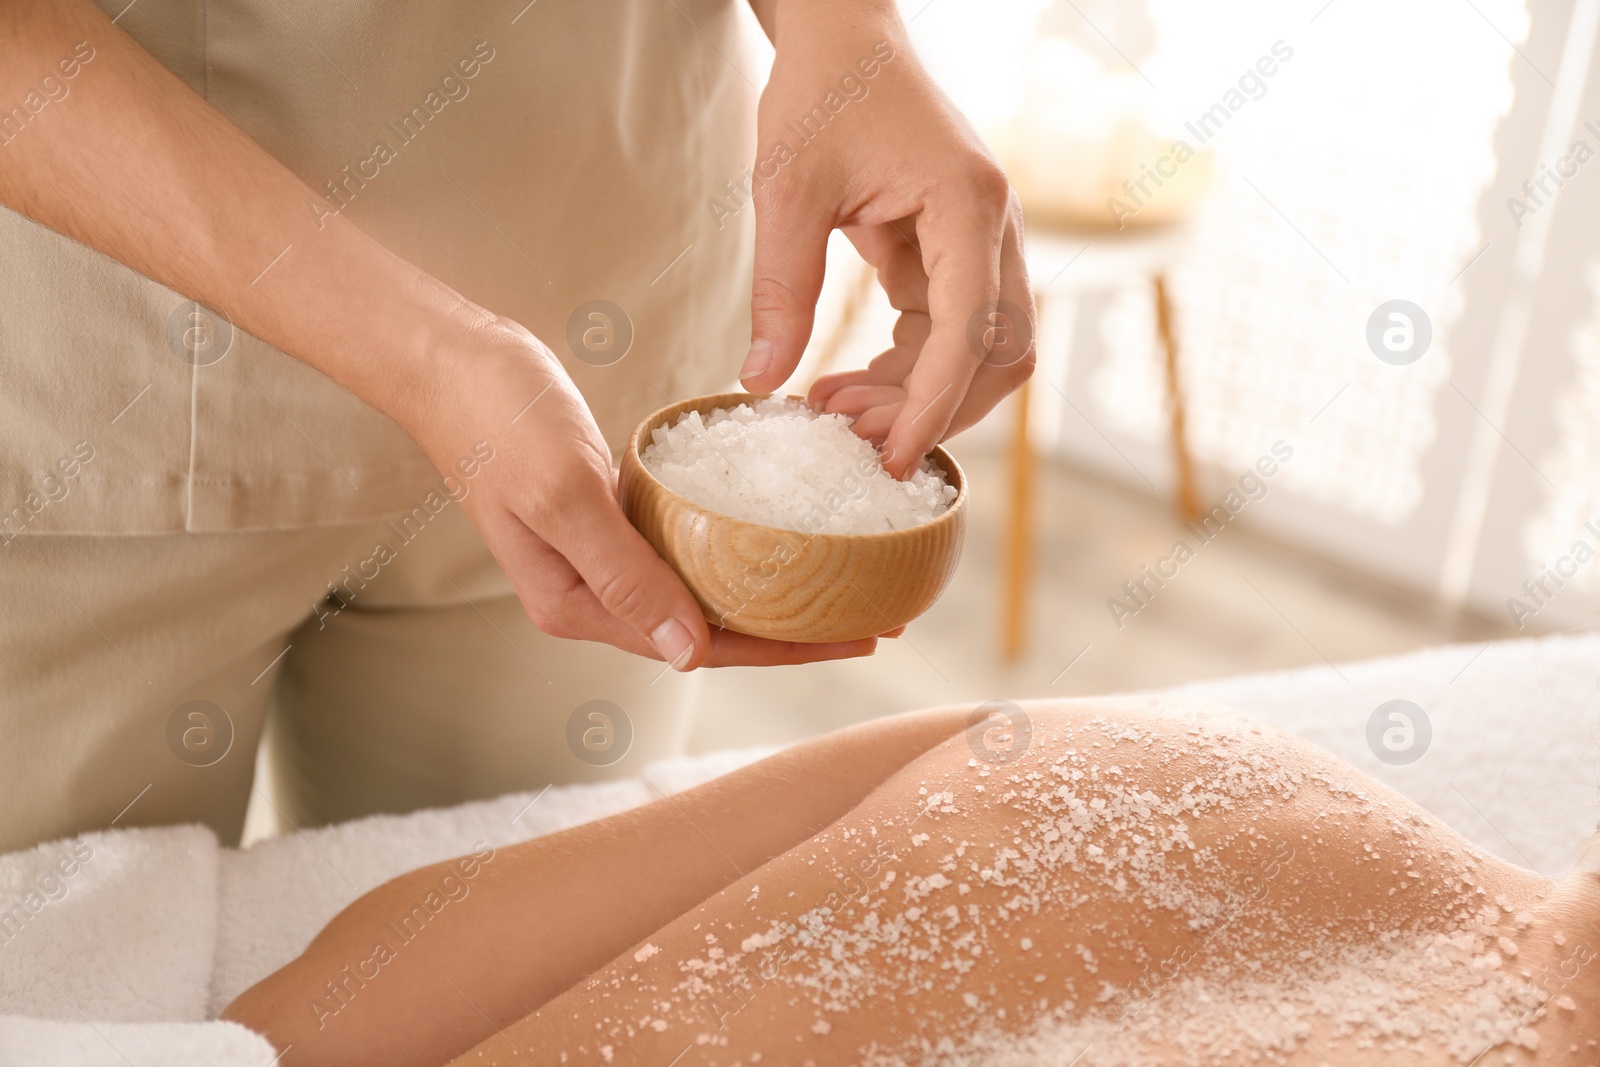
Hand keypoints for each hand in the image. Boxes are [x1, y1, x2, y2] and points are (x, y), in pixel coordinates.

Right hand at [404, 319, 879, 669]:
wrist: (452, 361)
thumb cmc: (498, 421)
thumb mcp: (565, 496)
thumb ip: (624, 574)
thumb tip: (689, 650)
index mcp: (577, 605)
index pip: (698, 645)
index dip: (783, 648)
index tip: (857, 638)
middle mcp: (592, 593)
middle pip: (710, 627)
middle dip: (795, 627)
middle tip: (878, 615)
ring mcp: (601, 555)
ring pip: (704, 588)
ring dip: (772, 589)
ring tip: (847, 581)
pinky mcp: (611, 515)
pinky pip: (687, 545)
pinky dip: (737, 546)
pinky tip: (781, 536)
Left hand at [737, 4, 1035, 477]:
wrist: (844, 40)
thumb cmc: (821, 93)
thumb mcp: (787, 189)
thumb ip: (781, 288)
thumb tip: (763, 382)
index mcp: (967, 203)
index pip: (972, 328)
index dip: (934, 402)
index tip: (890, 456)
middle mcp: (995, 227)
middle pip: (1002, 353)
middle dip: (935, 408)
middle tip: (849, 436)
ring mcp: (983, 242)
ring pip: (981, 352)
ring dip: (918, 395)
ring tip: (832, 408)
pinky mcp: (955, 254)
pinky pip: (949, 333)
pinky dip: (907, 370)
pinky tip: (842, 381)